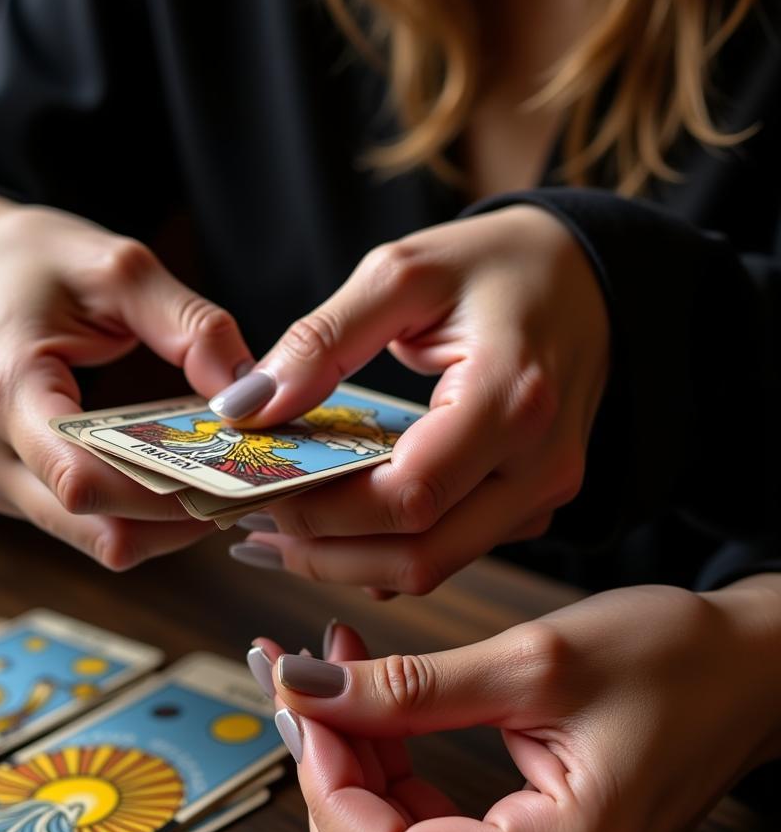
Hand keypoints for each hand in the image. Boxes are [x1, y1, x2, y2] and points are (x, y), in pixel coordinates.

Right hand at [0, 192, 253, 568]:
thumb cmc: (23, 260)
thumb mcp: (116, 266)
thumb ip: (190, 326)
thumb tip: (253, 393)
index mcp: (4, 390)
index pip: (88, 482)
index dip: (171, 493)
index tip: (241, 472)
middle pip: (102, 531)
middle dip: (184, 516)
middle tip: (250, 479)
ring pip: (100, 541)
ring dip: (166, 522)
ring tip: (221, 475)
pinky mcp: (7, 489)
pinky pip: (86, 526)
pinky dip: (138, 513)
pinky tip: (175, 472)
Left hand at [217, 205, 607, 593]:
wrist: (584, 277)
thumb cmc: (495, 266)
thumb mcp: (401, 274)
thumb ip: (322, 341)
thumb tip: (249, 408)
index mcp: (512, 398)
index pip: (409, 496)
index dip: (325, 511)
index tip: (261, 490)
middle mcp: (539, 464)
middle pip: (421, 555)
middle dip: (328, 553)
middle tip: (259, 526)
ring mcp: (542, 492)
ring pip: (435, 566)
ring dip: (352, 560)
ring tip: (285, 531)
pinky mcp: (531, 502)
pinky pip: (453, 550)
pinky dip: (389, 550)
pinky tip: (339, 528)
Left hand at [254, 578, 780, 831]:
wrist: (747, 674)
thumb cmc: (669, 658)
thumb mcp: (532, 659)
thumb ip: (408, 686)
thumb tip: (303, 688)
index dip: (327, 785)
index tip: (306, 700)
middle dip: (326, 786)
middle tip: (311, 690)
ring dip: (350, 786)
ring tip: (342, 691)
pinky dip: (387, 791)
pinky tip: (377, 721)